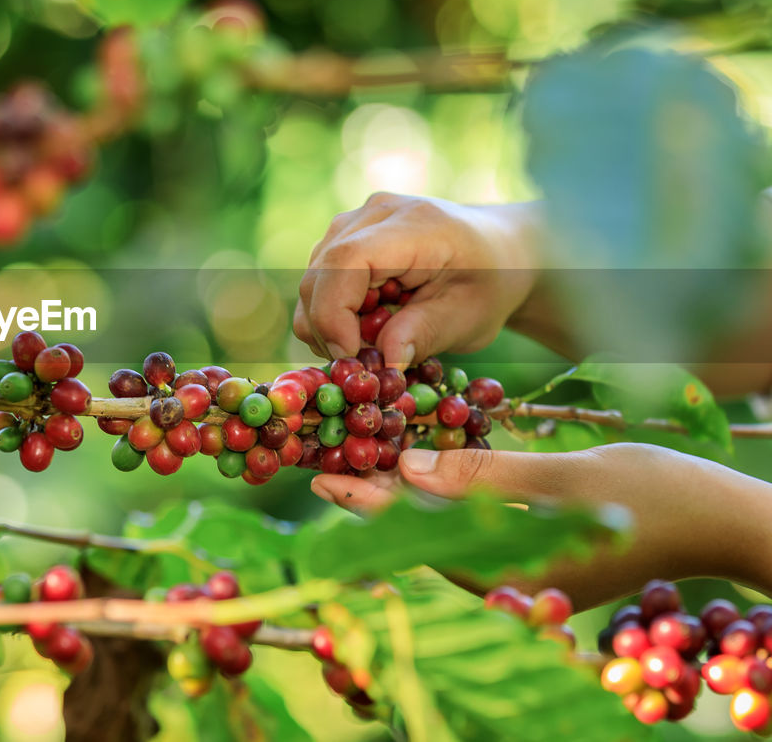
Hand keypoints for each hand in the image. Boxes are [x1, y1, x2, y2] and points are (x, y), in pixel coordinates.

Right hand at [294, 194, 539, 368]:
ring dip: (329, 322)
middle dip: (328, 328)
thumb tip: (382, 364)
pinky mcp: (346, 235)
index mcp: (415, 225)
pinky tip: (367, 322)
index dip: (334, 313)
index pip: (346, 261)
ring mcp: (356, 220)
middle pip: (319, 273)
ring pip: (313, 279)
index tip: (351, 356)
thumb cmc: (490, 282)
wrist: (498, 250)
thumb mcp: (470, 318)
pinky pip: (320, 279)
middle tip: (363, 362)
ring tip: (373, 341)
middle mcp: (376, 212)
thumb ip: (425, 336)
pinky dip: (334, 312)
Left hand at [310, 443, 771, 608]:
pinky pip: (478, 533)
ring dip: (405, 499)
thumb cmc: (656, 498)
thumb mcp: (566, 479)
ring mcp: (527, 575)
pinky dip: (445, 504)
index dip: (369, 501)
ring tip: (360, 468)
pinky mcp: (541, 561)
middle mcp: (512, 584)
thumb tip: (407, 466)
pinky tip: (424, 478)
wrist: (728, 525)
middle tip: (325, 467)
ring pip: (449, 535)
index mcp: (513, 574)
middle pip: (426, 537)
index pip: (422, 532)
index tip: (323, 477)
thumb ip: (485, 476)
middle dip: (375, 500)